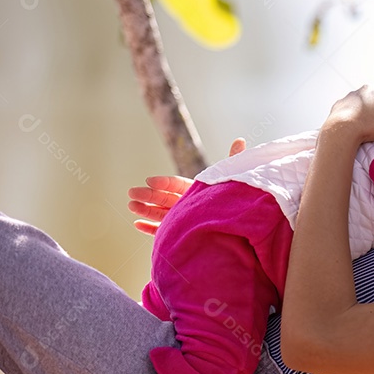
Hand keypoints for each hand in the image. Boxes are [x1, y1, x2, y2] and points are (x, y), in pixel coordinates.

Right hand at [128, 138, 246, 234]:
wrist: (243, 225)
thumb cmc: (238, 199)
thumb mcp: (235, 180)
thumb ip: (234, 162)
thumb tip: (240, 140)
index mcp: (197, 189)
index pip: (178, 184)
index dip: (165, 183)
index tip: (151, 180)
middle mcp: (187, 203)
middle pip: (165, 197)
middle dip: (149, 195)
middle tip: (132, 192)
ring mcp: (182, 218)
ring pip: (160, 213)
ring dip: (145, 210)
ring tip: (131, 205)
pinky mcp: (180, 233)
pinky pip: (163, 231)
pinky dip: (150, 228)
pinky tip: (137, 224)